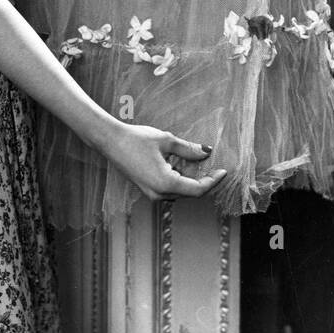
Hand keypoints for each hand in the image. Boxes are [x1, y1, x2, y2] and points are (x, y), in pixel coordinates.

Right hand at [100, 121, 227, 201]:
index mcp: (166, 183)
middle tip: (215, 167)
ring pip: (180, 192)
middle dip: (204, 181)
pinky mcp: (147, 189)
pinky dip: (180, 180)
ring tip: (201, 165)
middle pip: (190, 193)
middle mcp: (159, 194)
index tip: (223, 171)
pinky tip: (183, 166)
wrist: (110, 141)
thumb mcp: (167, 141)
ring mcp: (151, 193)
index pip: (198, 189)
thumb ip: (189, 149)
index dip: (213, 181)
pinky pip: (170, 189)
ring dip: (192, 181)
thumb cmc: (136, 139)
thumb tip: (207, 152)